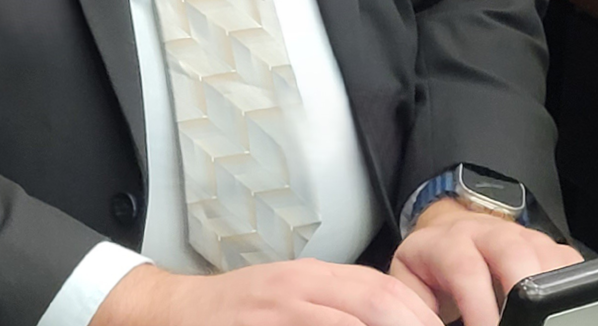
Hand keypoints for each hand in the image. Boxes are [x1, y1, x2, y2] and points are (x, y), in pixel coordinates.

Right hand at [92, 258, 445, 325]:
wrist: (178, 313)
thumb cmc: (241, 311)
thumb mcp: (292, 297)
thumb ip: (335, 305)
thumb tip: (391, 316)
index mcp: (314, 277)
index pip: (382, 287)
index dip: (420, 313)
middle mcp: (302, 287)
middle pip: (375, 300)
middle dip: (414, 324)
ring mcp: (282, 310)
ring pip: (349, 319)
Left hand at [389, 199, 582, 325]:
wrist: (451, 236)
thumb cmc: (432, 269)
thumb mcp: (412, 284)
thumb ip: (414, 306)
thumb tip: (414, 315)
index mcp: (449, 242)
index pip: (464, 267)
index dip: (478, 304)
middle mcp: (487, 233)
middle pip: (511, 252)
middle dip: (522, 294)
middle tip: (526, 324)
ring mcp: (521, 236)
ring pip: (544, 254)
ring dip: (549, 292)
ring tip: (547, 319)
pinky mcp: (547, 247)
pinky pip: (568, 263)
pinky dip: (570, 289)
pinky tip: (564, 310)